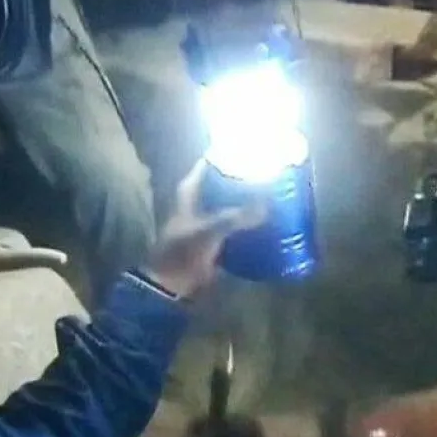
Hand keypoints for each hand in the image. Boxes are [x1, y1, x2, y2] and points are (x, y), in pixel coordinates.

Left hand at [145, 159, 265, 298]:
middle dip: (235, 183)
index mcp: (188, 198)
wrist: (170, 285)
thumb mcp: (210, 231)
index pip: (201, 171)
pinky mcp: (211, 247)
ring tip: (266, 195)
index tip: (236, 151)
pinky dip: (244, 229)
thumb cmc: (183, 252)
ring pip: (225, 211)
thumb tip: (266, 207)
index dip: (216, 160)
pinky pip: (231, 233)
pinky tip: (261, 226)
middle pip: (216, 190)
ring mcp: (202, 229)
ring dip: (241, 206)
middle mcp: (194, 209)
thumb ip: (236, 218)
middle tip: (259, 174)